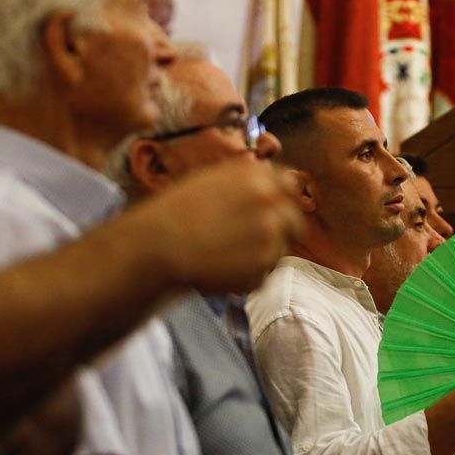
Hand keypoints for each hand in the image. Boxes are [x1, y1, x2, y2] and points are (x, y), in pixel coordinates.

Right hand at [145, 156, 303, 293]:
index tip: (275, 210)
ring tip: (226, 254)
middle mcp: (271, 204)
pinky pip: (263, 275)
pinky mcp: (261, 269)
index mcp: (258, 177)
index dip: (284, 200)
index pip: (291, 186)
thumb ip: (248, 182)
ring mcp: (270, 238)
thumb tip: (272, 186)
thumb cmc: (175, 211)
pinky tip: (220, 268)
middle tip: (255, 240)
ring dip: (262, 254)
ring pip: (280, 250)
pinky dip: (246, 276)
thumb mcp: (213, 179)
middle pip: (295, 221)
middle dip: (282, 231)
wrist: (158, 244)